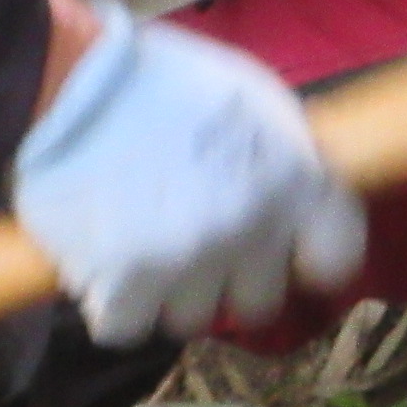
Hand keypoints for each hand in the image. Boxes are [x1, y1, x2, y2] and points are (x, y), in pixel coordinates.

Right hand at [14, 2, 367, 347]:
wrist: (71, 80)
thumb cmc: (161, 80)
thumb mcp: (252, 100)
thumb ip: (282, 159)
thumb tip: (294, 201)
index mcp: (294, 179)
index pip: (335, 257)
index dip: (305, 258)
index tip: (281, 252)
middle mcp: (252, 229)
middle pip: (258, 302)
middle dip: (224, 278)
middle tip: (189, 241)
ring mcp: (191, 262)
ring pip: (188, 317)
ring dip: (163, 291)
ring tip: (135, 240)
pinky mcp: (127, 287)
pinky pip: (126, 327)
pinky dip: (110, 303)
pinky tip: (99, 256)